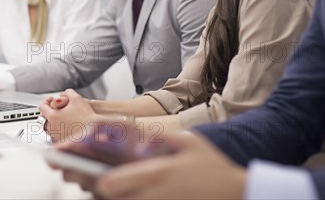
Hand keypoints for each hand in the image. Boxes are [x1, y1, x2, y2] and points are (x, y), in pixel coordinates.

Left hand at [39, 89, 99, 141]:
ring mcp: (56, 136)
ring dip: (52, 121)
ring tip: (62, 117)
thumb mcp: (77, 99)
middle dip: (48, 111)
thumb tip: (64, 93)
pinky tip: (67, 126)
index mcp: (52, 117)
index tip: (51, 99)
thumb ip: (68, 93)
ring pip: (49, 128)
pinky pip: (56, 135)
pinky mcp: (62, 142)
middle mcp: (52, 128)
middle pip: (43, 118)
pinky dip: (58, 129)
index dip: (46, 100)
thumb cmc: (85, 117)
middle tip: (56, 108)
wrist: (93, 132)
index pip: (42, 107)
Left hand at [95, 132, 246, 199]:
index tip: (88, 171)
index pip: (110, 183)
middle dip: (97, 190)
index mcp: (156, 172)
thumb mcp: (188, 141)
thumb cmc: (213, 167)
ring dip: (111, 199)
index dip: (95, 179)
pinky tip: (128, 195)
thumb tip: (132, 131)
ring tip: (104, 187)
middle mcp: (153, 195)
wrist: (236, 193)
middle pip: (111, 199)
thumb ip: (159, 135)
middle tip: (90, 180)